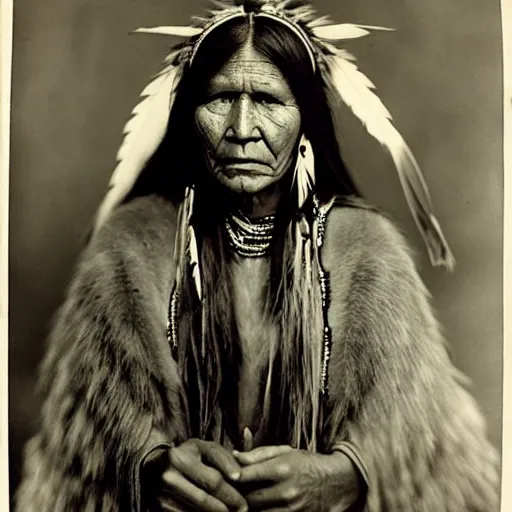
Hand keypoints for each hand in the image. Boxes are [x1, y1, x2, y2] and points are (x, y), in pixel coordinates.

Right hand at [153, 439, 248, 511]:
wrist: (154, 467)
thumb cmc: (189, 456)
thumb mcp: (205, 449)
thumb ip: (225, 458)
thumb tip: (239, 476)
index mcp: (182, 457)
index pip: (214, 480)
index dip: (233, 494)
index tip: (245, 504)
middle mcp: (168, 474)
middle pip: (206, 499)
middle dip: (227, 507)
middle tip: (242, 511)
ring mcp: (160, 493)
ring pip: (196, 511)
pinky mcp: (157, 508)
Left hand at [234, 446, 361, 510]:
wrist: (336, 482)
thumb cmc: (306, 463)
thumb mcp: (285, 451)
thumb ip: (258, 453)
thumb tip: (234, 455)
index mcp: (282, 468)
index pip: (247, 474)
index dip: (232, 476)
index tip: (224, 475)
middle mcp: (287, 491)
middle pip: (249, 498)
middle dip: (238, 495)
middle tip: (230, 491)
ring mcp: (293, 509)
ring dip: (248, 508)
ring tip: (242, 501)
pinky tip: (257, 508)